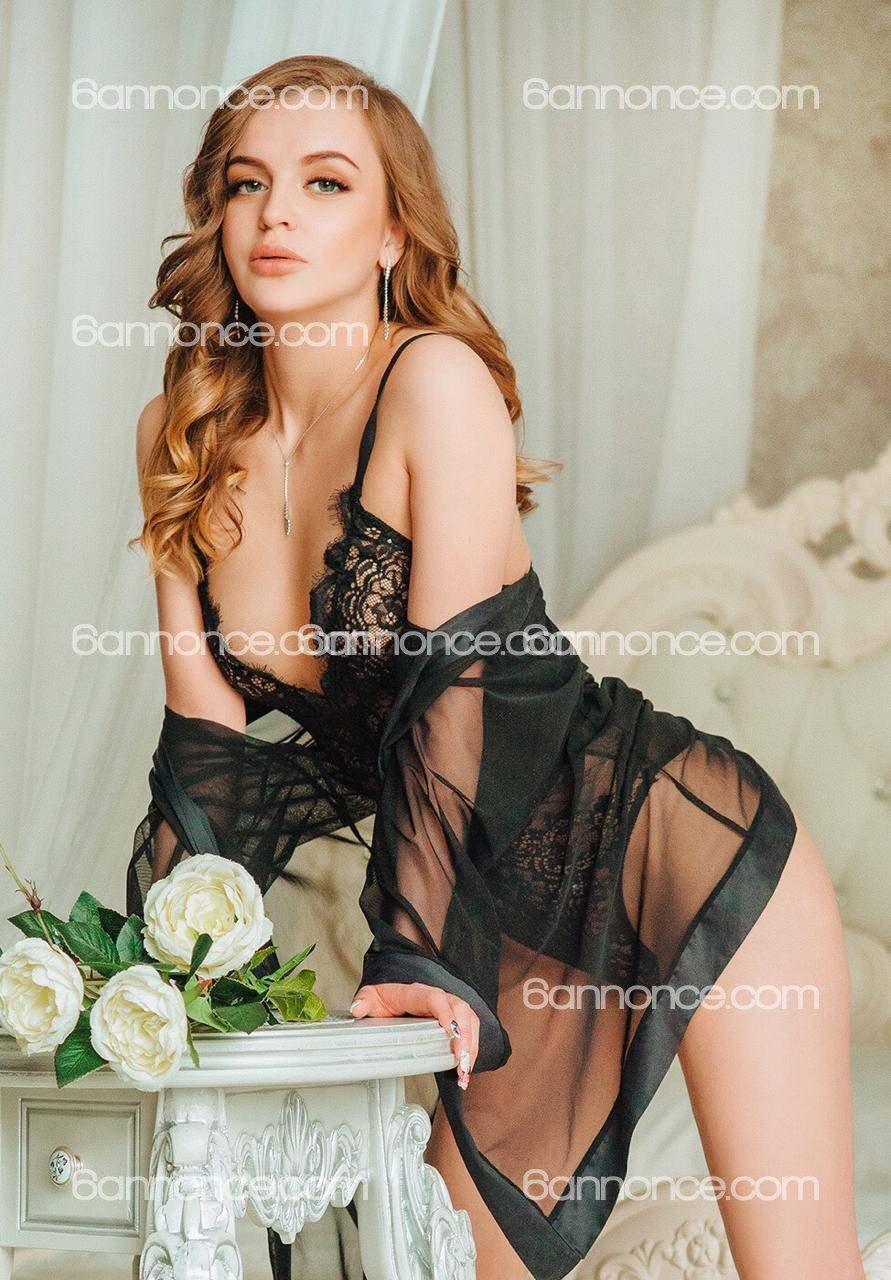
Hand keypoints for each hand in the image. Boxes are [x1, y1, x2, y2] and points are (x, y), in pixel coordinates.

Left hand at [349, 981, 478, 1087]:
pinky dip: (471, 1049)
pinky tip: (466, 1071)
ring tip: (465, 1072)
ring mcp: (448, 1007)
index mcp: (417, 992)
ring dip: (471, 1046)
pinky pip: (469, 1030)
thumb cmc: (385, 998)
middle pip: (460, 1010)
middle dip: (465, 1037)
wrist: (392, 997)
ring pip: (469, 1021)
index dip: (446, 1015)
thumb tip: (358, 1008)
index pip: (436, 999)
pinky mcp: (453, 1019)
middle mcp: (437, 997)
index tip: (451, 1034)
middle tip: (461, 1062)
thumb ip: (364, 1001)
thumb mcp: (371, 998)